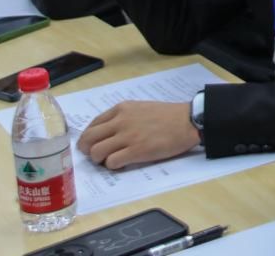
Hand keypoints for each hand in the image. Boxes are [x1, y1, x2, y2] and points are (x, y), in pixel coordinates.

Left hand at [78, 100, 199, 169]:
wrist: (188, 121)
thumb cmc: (167, 115)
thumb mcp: (140, 108)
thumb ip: (123, 117)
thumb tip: (108, 133)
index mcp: (121, 109)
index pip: (92, 125)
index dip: (89, 138)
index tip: (93, 145)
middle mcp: (120, 121)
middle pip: (88, 139)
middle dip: (87, 150)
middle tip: (95, 157)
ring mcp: (127, 136)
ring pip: (96, 152)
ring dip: (99, 160)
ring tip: (109, 161)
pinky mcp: (136, 151)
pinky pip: (111, 162)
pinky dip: (112, 166)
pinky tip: (122, 165)